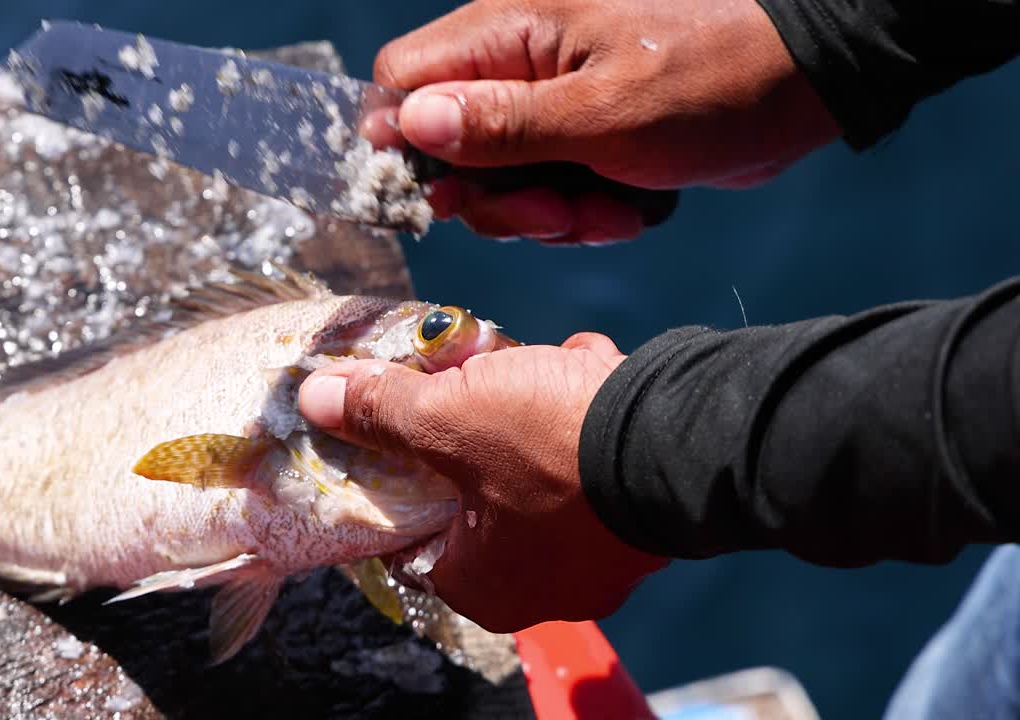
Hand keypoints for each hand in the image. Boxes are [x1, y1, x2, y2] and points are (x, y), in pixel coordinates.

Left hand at [297, 333, 668, 632]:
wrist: (682, 435)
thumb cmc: (550, 447)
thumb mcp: (445, 417)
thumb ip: (379, 412)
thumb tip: (317, 398)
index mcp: (484, 586)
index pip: (414, 537)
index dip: (400, 474)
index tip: (402, 427)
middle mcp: (545, 587)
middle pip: (478, 495)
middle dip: (474, 429)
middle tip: (474, 383)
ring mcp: (602, 555)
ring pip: (539, 470)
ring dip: (533, 411)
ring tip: (539, 370)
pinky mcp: (642, 516)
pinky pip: (592, 460)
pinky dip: (583, 415)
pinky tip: (586, 375)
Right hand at [376, 0, 840, 242]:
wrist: (804, 84)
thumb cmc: (712, 77)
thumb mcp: (601, 113)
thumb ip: (500, 124)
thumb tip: (411, 124)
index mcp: (510, 32)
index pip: (403, 80)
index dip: (406, 142)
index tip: (445, 193)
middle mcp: (519, 65)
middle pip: (448, 147)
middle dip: (498, 198)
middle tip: (554, 213)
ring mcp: (551, 105)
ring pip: (501, 182)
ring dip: (547, 215)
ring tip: (606, 211)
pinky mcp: (583, 138)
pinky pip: (549, 192)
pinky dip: (583, 214)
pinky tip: (628, 210)